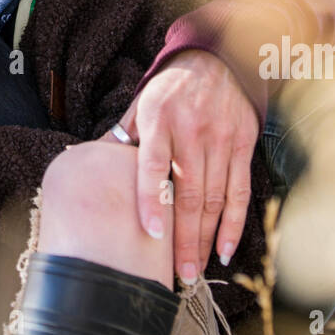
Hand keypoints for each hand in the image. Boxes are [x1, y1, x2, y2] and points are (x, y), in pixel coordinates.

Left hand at [103, 50, 257, 283]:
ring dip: (204, 239)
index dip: (152, 201)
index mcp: (160, 120)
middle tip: (178, 275)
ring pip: (213, 199)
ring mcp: (221, 139)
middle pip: (188, 193)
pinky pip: (239, 192)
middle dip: (183, 238)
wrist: (218, 59)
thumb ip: (124, 135)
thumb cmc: (171, 88)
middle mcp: (192, 131)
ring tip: (195, 270)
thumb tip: (91, 162)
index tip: (151, 235)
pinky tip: (224, 249)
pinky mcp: (243, 145)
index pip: (153, 166)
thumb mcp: (143, 102)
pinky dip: (233, 224)